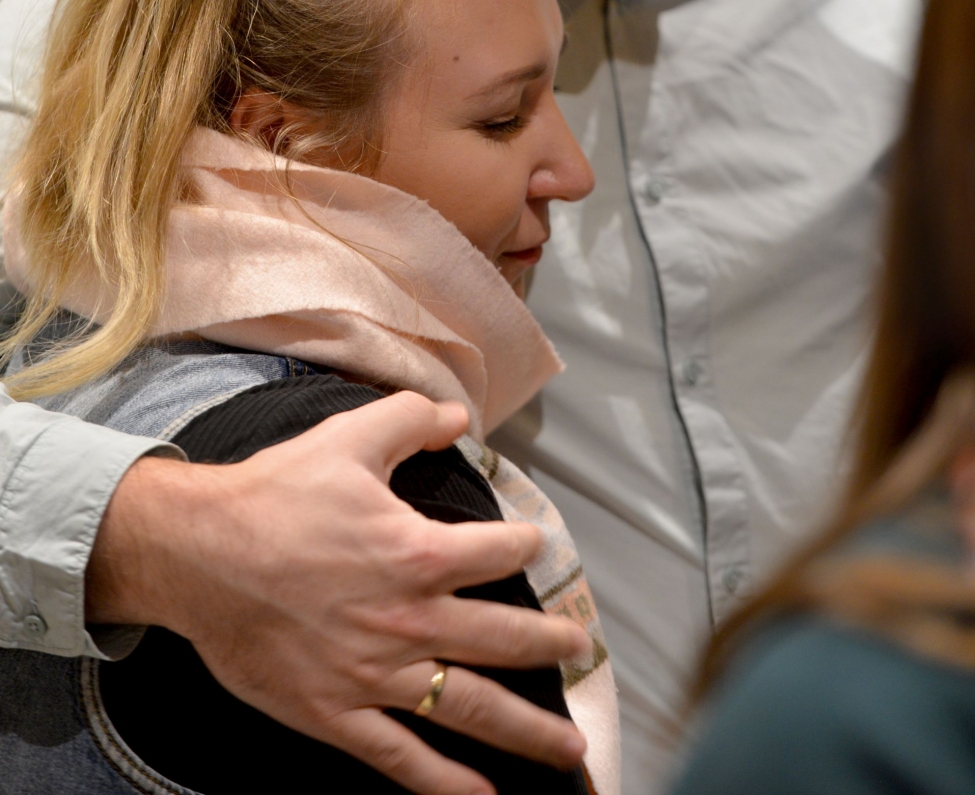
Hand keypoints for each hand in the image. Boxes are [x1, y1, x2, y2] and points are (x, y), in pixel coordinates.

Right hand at [87, 391, 588, 794]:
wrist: (197, 554)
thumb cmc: (276, 493)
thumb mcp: (350, 436)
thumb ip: (411, 418)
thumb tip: (456, 414)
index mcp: (417, 553)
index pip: (499, 552)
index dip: (524, 543)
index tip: (532, 543)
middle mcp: (408, 620)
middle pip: (502, 639)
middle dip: (549, 644)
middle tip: (580, 648)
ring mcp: (375, 675)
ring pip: (468, 708)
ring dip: (525, 729)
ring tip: (569, 745)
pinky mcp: (336, 714)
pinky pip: (400, 758)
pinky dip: (445, 783)